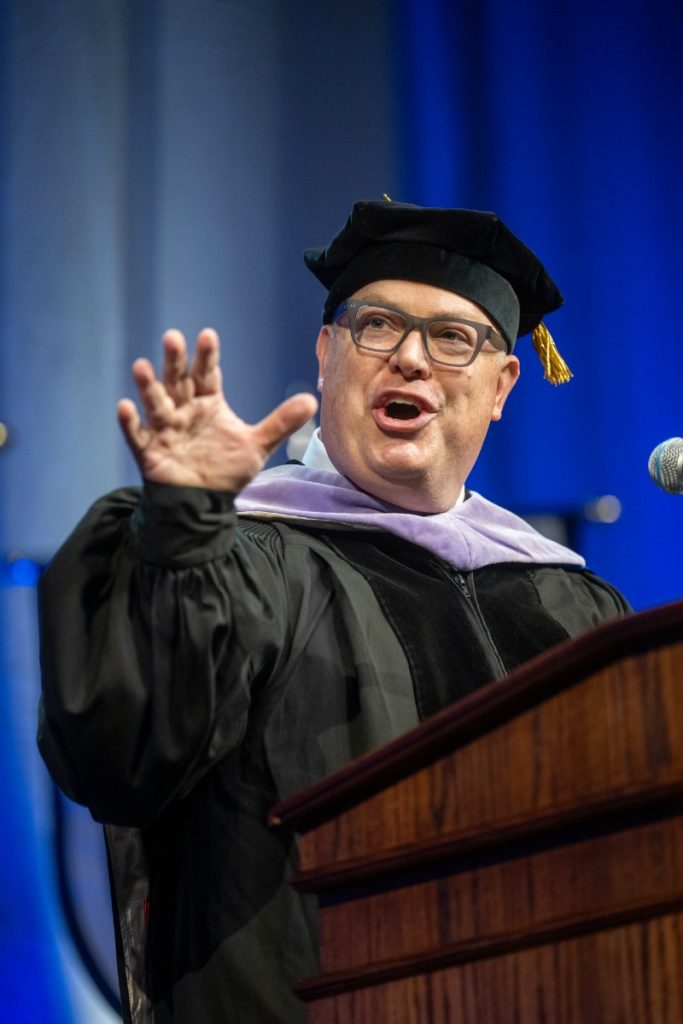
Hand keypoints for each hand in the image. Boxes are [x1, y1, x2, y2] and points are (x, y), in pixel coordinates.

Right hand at [117, 328, 317, 491]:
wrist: (203, 504)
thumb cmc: (225, 470)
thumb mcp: (256, 445)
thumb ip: (280, 422)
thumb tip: (312, 400)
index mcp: (207, 404)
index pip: (207, 374)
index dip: (207, 356)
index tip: (208, 335)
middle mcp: (184, 411)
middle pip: (178, 381)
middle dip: (175, 361)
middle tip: (173, 338)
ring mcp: (165, 430)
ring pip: (156, 403)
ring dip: (148, 386)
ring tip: (142, 366)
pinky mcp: (150, 452)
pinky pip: (137, 435)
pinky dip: (130, 423)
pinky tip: (124, 407)